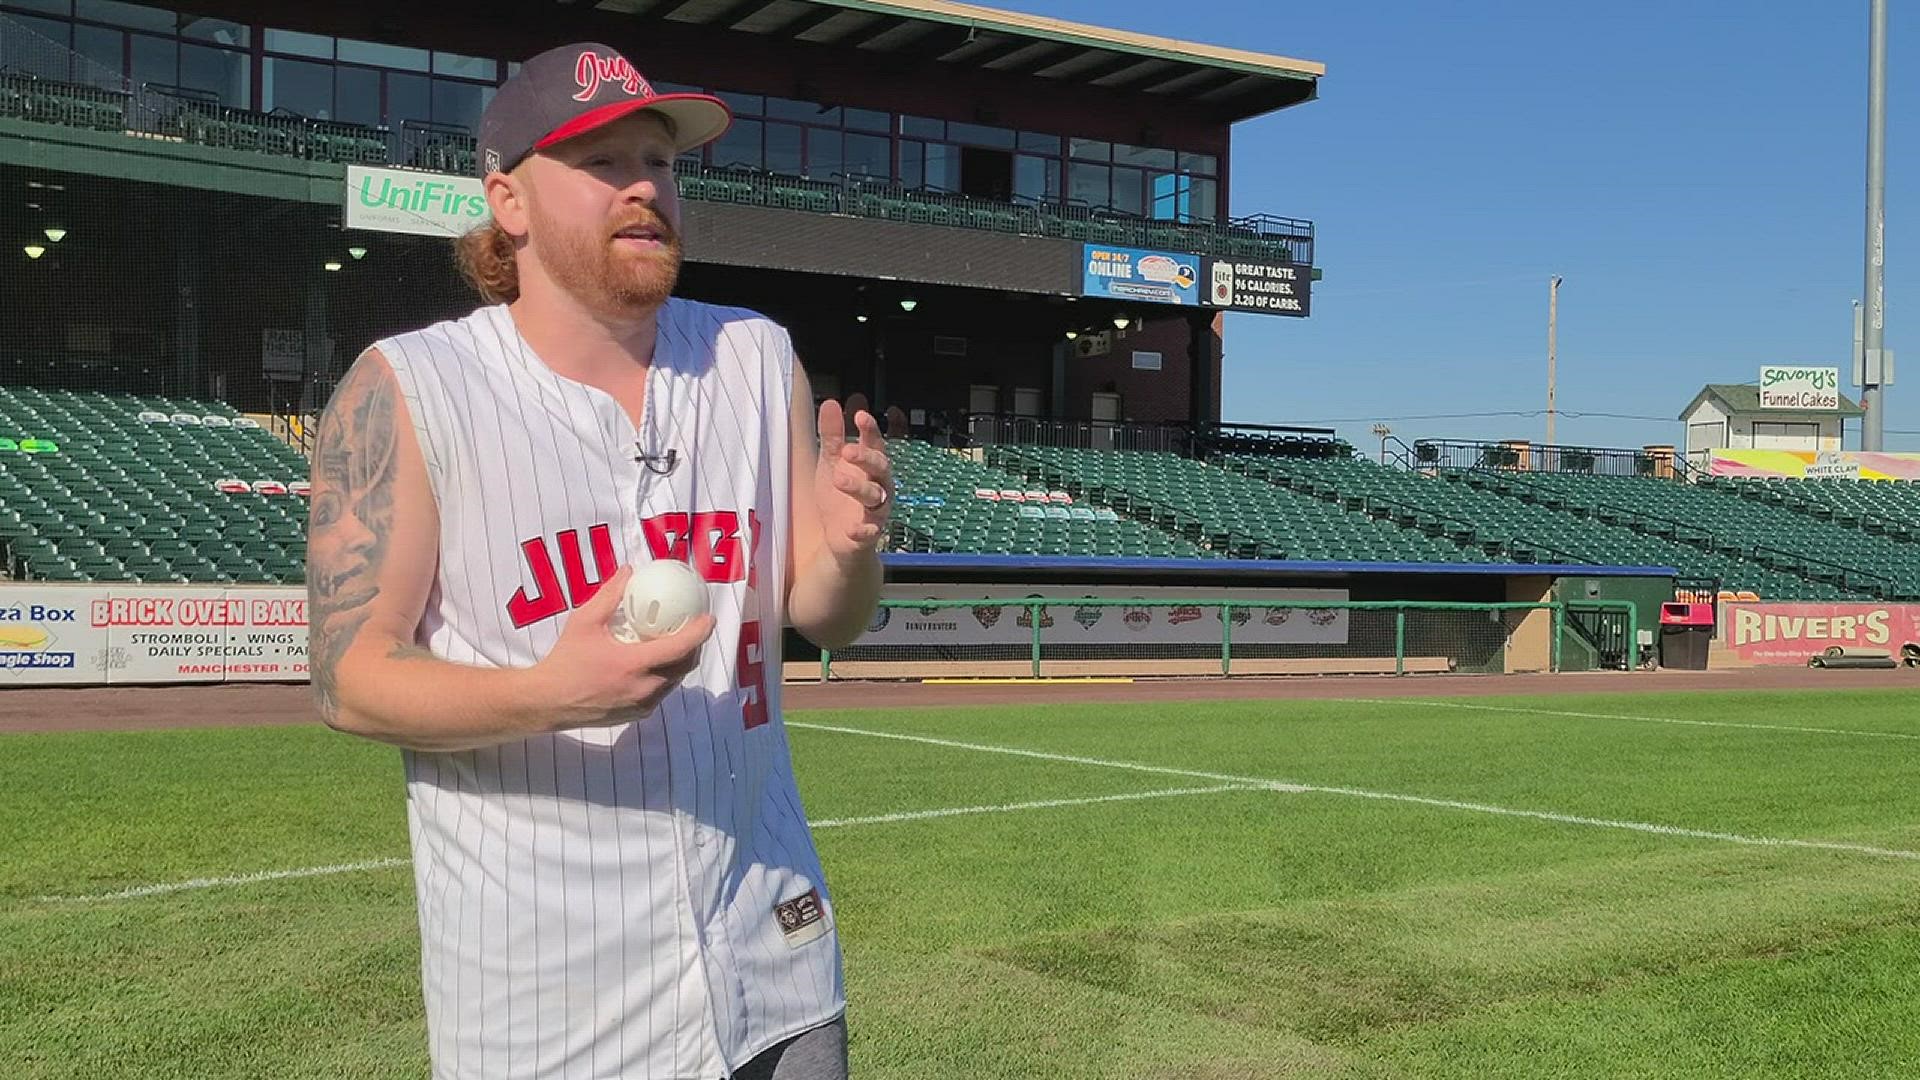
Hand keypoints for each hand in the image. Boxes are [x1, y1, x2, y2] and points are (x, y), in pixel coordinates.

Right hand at [530, 565, 715, 729]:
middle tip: (692, 628)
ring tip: (675, 643)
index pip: (679, 647)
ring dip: (680, 662)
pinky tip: (654, 663)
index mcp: (632, 664)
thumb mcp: (584, 622)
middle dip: (694, 646)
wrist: (547, 701)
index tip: (708, 618)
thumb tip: (628, 572)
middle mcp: (642, 688)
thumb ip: (609, 595)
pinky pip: (660, 693)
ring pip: (674, 681)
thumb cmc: (564, 661)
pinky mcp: (637, 715)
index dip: (699, 632)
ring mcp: (641, 705)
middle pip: (684, 666)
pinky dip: (664, 677)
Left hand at [815, 399, 891, 560]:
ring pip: (875, 496)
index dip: (870, 429)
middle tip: (847, 451)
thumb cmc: (840, 495)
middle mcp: (878, 484)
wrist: (841, 538)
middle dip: (866, 458)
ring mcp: (876, 509)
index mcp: (870, 465)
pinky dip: (864, 530)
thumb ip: (832, 435)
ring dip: (859, 488)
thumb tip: (831, 403)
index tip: (859, 415)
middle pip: (880, 467)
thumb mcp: (831, 462)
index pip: (874, 443)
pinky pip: (871, 531)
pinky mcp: (869, 533)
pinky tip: (853, 528)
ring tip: (839, 479)